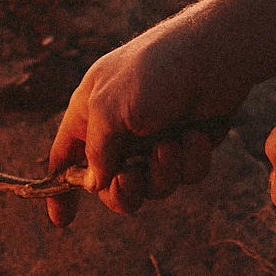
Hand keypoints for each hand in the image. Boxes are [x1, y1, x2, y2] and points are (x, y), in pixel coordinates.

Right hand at [47, 20, 247, 225]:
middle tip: (133, 180)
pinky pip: (185, 175)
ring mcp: (155, 138)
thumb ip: (96, 151)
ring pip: (153, 185)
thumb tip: (94, 184)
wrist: (214, 55)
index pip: (65, 159)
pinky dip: (191, 160)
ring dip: (163, 172)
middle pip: (112, 186)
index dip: (60, 191)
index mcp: (90, 115)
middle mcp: (120, 130)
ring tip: (172, 145)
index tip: (63, 220)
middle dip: (124, 191)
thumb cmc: (153, 72)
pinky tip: (198, 136)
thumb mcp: (108, 109)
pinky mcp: (187, 143)